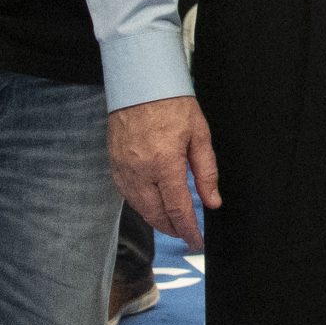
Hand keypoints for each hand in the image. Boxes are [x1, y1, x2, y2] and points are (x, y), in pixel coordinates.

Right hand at [108, 95, 220, 251]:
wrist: (140, 84)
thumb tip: (212, 201)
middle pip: (156, 214)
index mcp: (164, 163)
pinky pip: (127, 194)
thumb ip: (206, 171)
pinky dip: (141, 206)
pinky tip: (152, 206)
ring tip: (173, 225)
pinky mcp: (113, 164)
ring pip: (140, 207)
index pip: (178, 208)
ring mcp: (123, 169)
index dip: (188, 229)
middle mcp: (140, 170)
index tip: (196, 240)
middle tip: (187, 235)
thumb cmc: (172, 104)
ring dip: (156, 220)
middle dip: (173, 229)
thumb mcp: (199, 135)